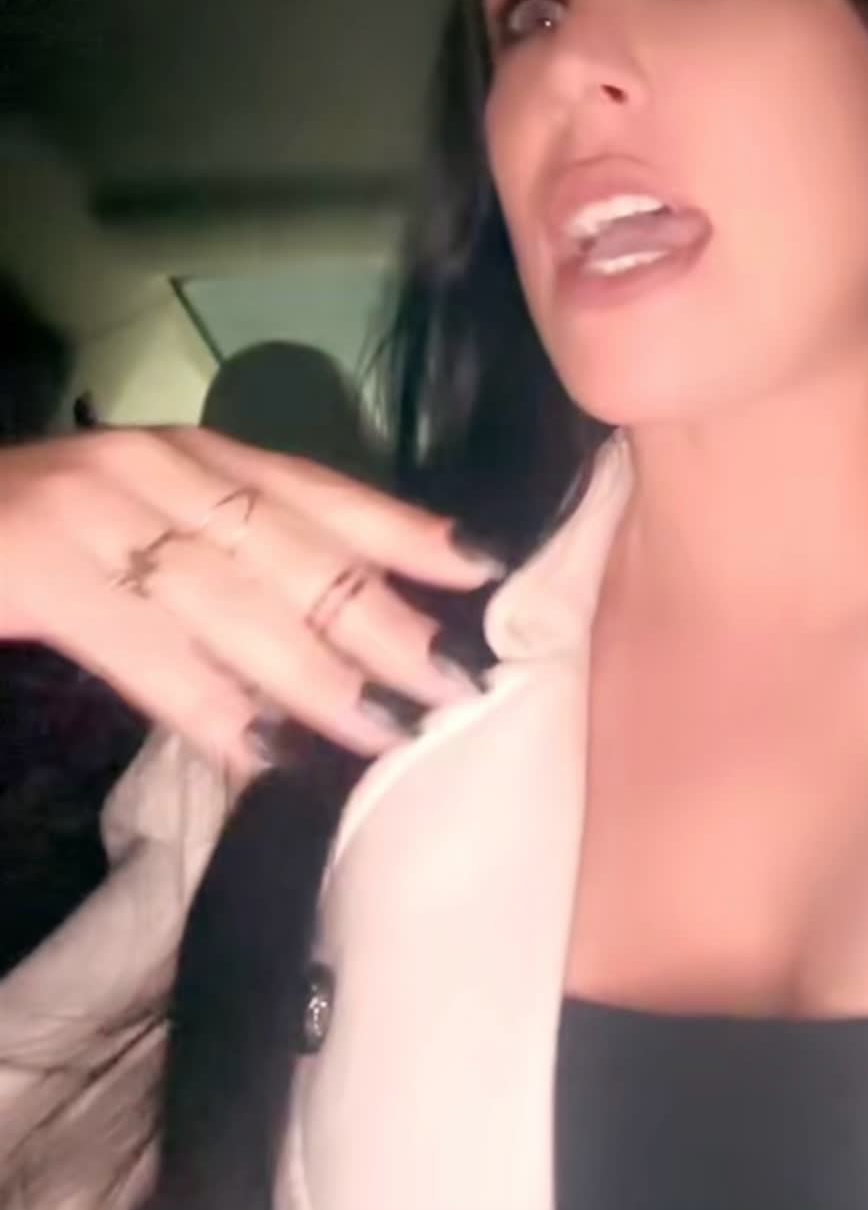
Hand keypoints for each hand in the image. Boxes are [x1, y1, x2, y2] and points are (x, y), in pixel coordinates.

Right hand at [0, 427, 503, 777]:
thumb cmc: (27, 532)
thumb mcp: (136, 523)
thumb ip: (222, 556)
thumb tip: (333, 627)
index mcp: (181, 455)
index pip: (315, 490)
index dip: (399, 531)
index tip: (480, 570)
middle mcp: (149, 468)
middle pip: (292, 550)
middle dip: (378, 621)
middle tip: (454, 683)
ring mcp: (90, 512)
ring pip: (232, 601)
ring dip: (315, 673)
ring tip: (383, 729)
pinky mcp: (36, 569)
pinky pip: (144, 649)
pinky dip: (209, 706)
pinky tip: (264, 754)